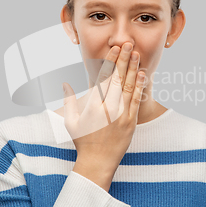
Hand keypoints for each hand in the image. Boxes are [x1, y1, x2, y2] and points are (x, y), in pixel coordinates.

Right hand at [62, 42, 145, 190]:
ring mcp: (120, 115)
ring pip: (128, 86)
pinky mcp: (130, 122)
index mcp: (92, 105)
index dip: (110, 61)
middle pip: (117, 78)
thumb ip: (69, 101)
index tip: (114, 49)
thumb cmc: (83, 141)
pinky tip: (141, 73)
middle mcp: (107, 108)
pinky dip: (139, 86)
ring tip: (136, 53)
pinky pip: (136, 100)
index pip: (102, 77)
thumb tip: (65, 84)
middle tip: (128, 44)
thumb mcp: (70, 121)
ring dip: (132, 68)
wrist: (98, 162)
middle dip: (123, 59)